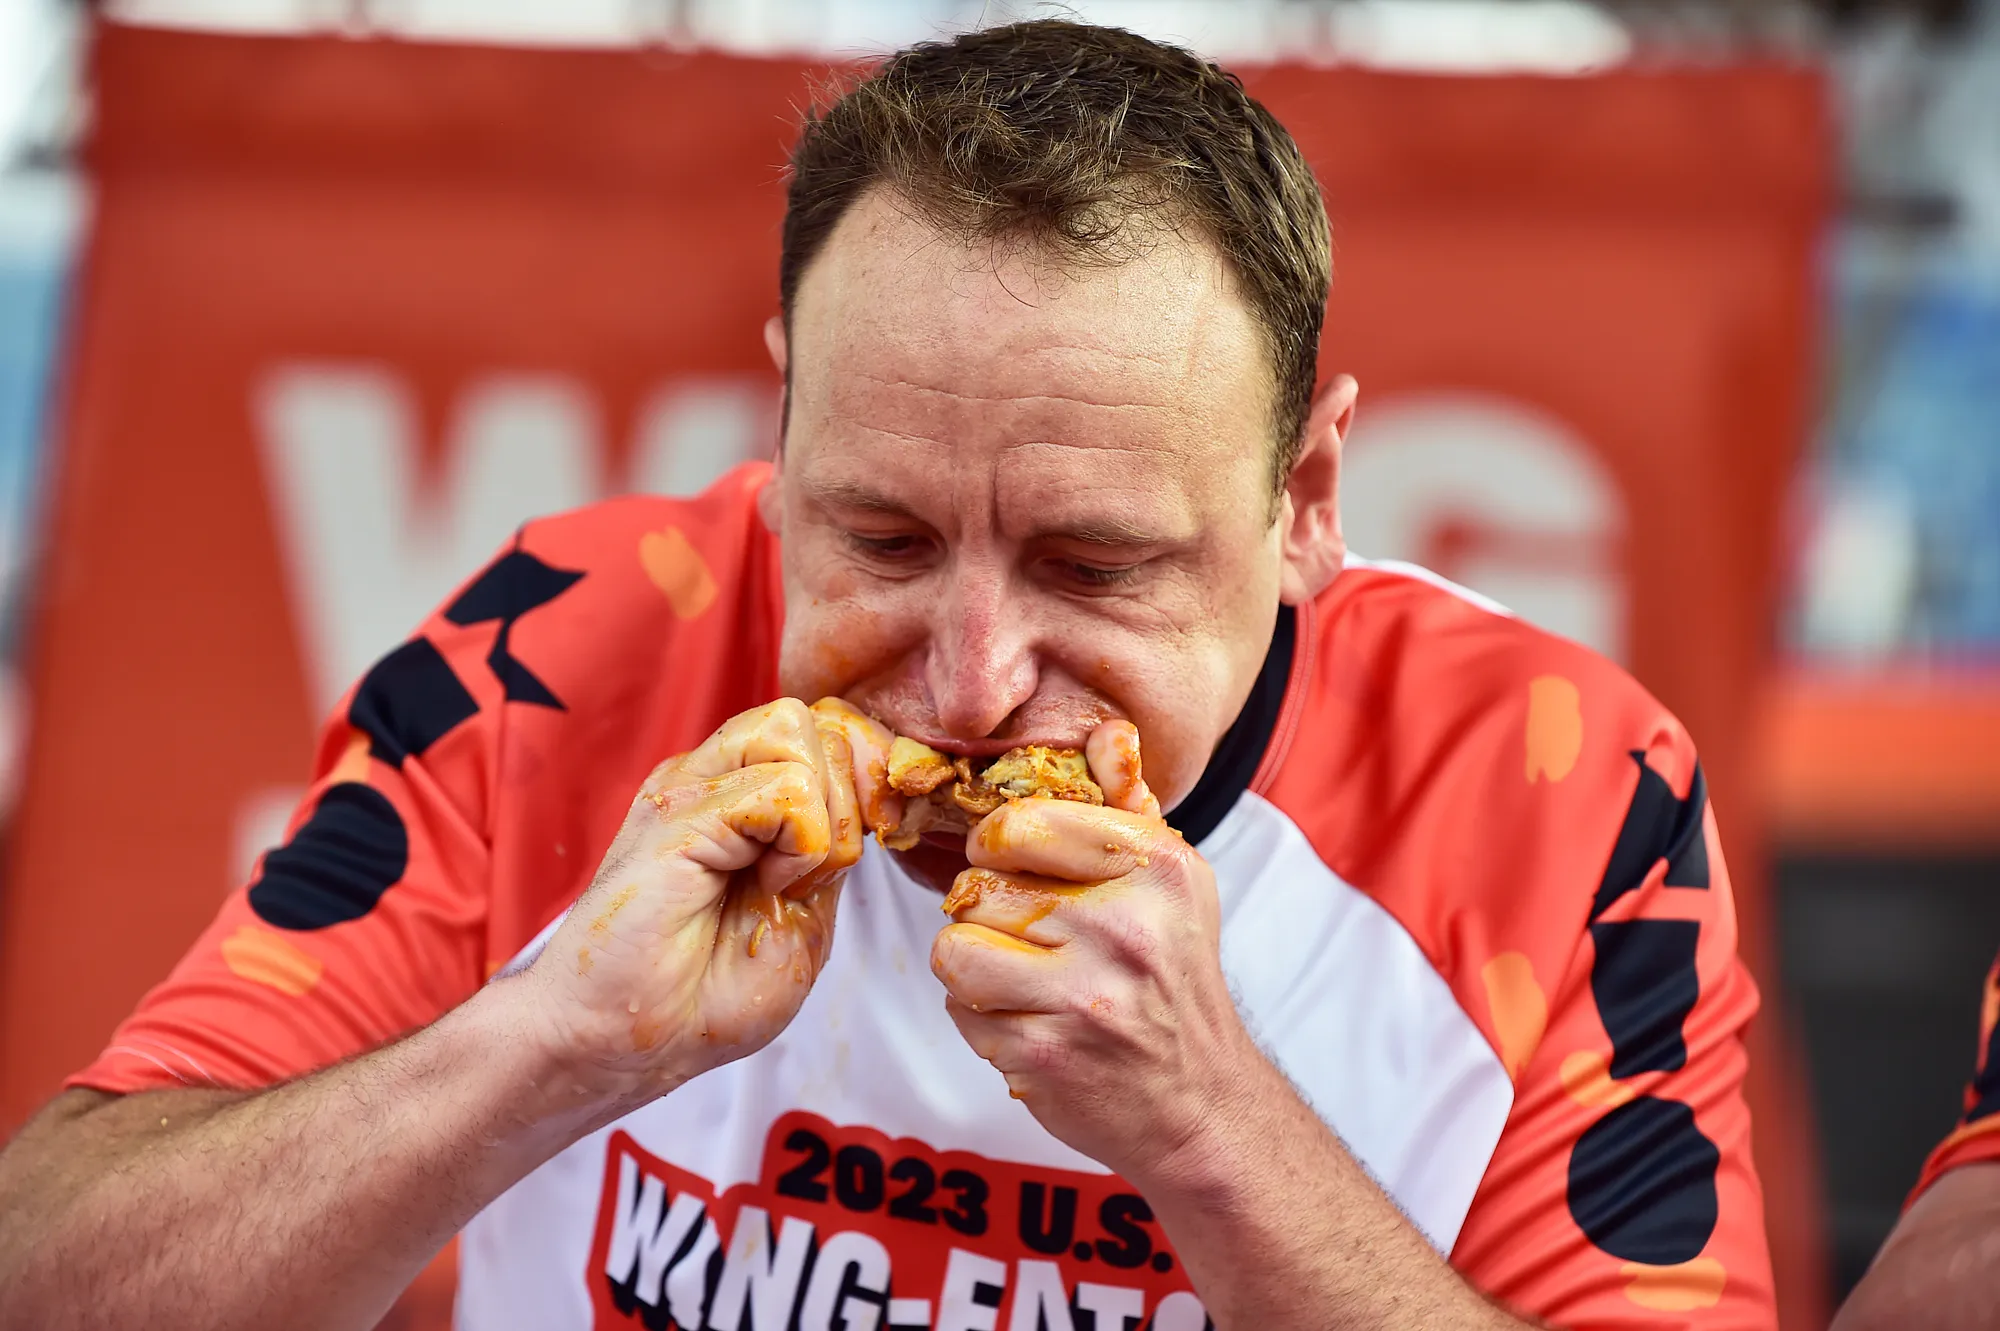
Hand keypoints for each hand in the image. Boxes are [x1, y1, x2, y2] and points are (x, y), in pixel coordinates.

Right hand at [521, 698, 897, 1105]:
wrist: (625, 1042)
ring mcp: (690, 787)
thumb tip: (868, 793)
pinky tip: (765, 889)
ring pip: (802, 736)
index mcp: (739, 794)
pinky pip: (786, 790)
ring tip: (780, 882)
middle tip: (804, 879)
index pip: (826, 731)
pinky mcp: (678, 814)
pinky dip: (801, 848)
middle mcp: (711, 776)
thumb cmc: (701, 995)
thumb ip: (834, 852)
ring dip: (823, 820)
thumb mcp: (807, 920)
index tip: (850, 855)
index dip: (863, 781)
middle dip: (847, 803)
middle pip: (819, 724)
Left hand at [930, 721, 1253, 1179]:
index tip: (1018, 869)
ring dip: (975, 967)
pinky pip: (962, 1011)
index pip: (1017, 823)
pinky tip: (1033, 1024)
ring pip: (954, 949)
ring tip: (1024, 979)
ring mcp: (1083, 996)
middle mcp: (1123, 926)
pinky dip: (984, 1020)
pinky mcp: (1045, 1055)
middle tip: (1029, 936)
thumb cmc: (1173, 980)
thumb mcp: (1172, 883)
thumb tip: (1105, 731)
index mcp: (1154, 867)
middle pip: (975, 888)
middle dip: (986, 913)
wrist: (1202, 1102)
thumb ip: (1128, 805)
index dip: (998, 846)